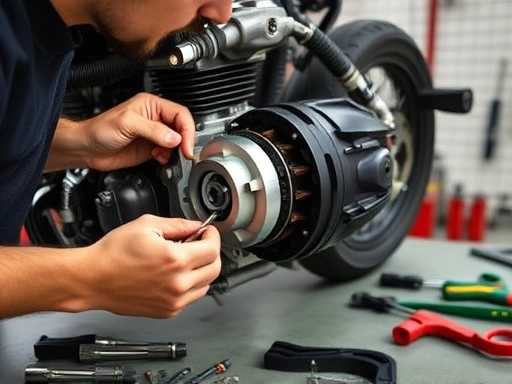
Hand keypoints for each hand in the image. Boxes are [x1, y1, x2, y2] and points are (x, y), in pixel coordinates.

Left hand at [81, 93, 194, 170]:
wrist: (87, 148)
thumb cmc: (99, 129)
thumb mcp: (127, 124)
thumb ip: (153, 130)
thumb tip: (175, 138)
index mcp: (152, 105)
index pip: (180, 114)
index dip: (187, 130)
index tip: (186, 145)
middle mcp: (155, 119)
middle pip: (182, 129)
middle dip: (184, 142)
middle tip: (184, 153)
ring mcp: (154, 135)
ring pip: (178, 143)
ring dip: (176, 152)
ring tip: (164, 155)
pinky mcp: (151, 149)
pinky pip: (169, 153)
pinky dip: (168, 158)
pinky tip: (159, 158)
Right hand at [84, 215, 220, 317]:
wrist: (93, 279)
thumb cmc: (113, 254)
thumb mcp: (147, 225)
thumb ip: (177, 225)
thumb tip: (195, 226)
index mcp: (175, 260)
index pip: (212, 248)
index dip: (212, 236)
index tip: (207, 231)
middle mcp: (177, 283)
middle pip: (215, 268)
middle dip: (211, 252)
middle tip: (200, 243)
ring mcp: (173, 300)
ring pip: (206, 285)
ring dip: (202, 269)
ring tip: (185, 259)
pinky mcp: (167, 311)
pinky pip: (191, 297)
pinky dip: (190, 285)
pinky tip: (176, 274)